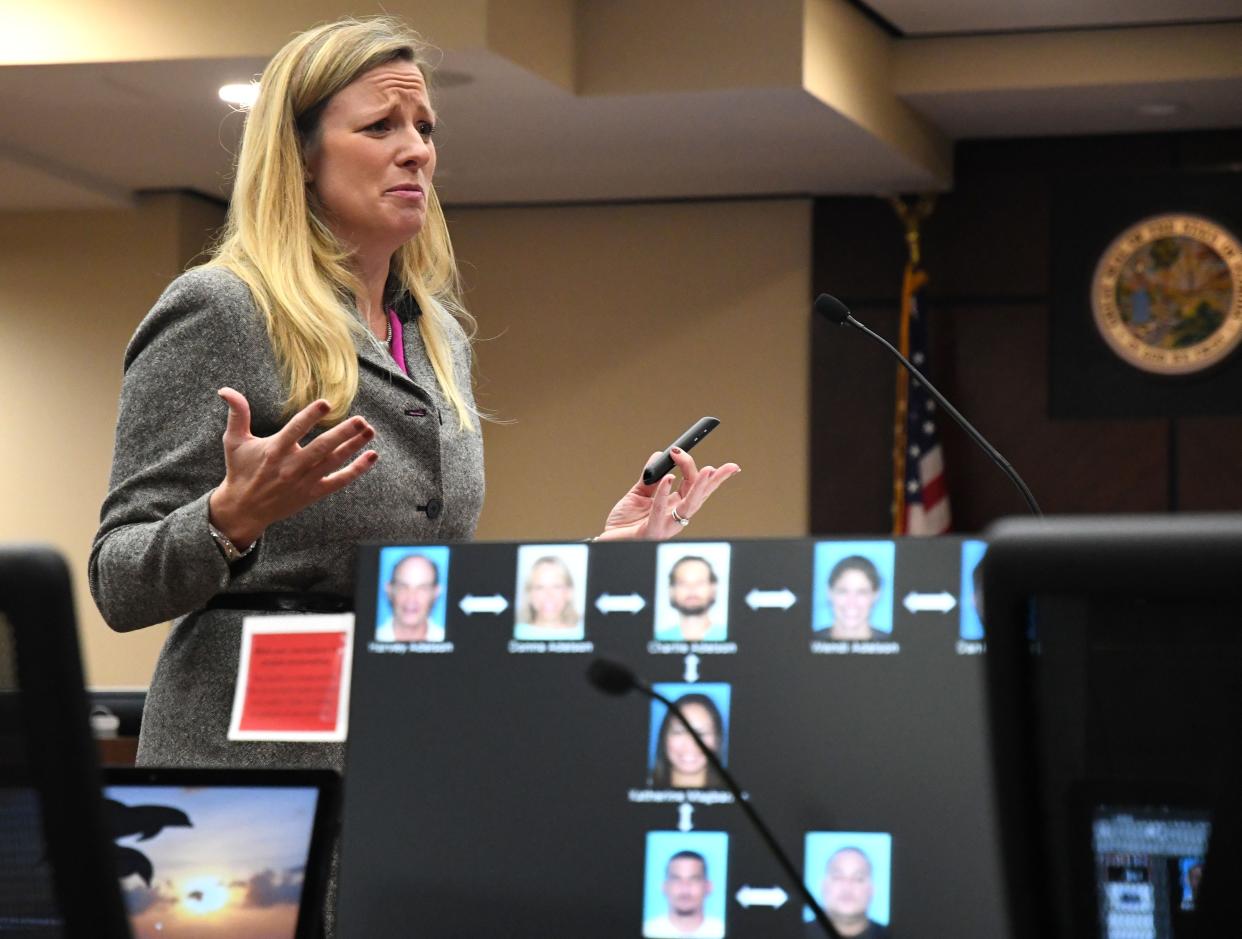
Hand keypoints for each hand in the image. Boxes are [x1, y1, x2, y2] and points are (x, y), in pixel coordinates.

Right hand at [208, 387, 378, 546]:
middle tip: (360, 420)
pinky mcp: (314, 493)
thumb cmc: (240, 470)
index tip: (326, 403)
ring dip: (353, 447)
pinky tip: (371, 456)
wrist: (244, 509)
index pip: (294, 430)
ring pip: (333, 462)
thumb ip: (237, 414)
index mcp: (274, 451)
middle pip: (321, 448)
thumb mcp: (234, 442)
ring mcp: (305, 481)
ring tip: (369, 431)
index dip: (310, 416)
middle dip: (342, 434)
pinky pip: (339, 481)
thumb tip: (226, 390)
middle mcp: (291, 467)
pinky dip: (356, 470)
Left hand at [597, 447, 739, 540]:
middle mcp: (675, 517)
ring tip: (707, 471)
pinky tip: (668, 478)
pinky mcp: (652, 531)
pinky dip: (664, 493)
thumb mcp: (639, 494)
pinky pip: (660, 510)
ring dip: (698, 487)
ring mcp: (666, 525)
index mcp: (675, 507)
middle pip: (699, 496)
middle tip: (719, 466)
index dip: (710, 476)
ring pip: (689, 505)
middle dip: (712, 481)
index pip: (698, 489)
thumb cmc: (625, 523)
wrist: (608, 541)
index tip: (717, 462)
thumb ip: (650, 477)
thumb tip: (660, 455)